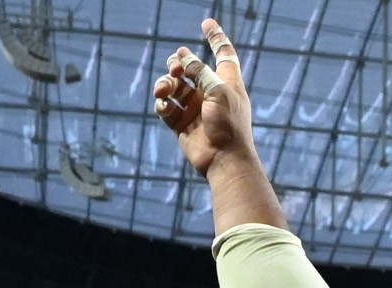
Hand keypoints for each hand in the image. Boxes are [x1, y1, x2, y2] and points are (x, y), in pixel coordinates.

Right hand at [153, 18, 256, 176]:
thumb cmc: (229, 124)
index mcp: (227, 83)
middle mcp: (210, 93)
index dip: (216, 38)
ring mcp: (195, 108)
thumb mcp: (218, 91)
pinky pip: (166, 107)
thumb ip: (200, 71)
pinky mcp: (181, 123)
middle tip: (176, 69)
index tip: (207, 22)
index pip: (223, 54)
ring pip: (173, 86)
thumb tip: (183, 56)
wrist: (224, 159)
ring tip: (164, 89)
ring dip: (165, 83)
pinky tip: (164, 106)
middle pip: (189, 68)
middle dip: (178, 63)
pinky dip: (162, 103)